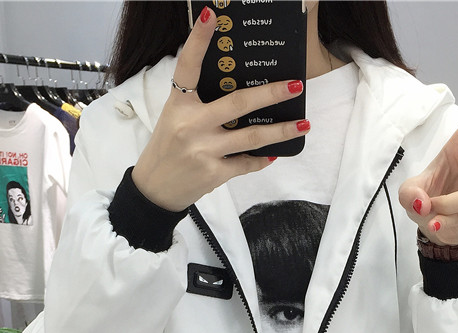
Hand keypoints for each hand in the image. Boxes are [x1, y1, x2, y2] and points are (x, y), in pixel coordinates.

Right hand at [132, 6, 308, 211]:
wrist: (155, 189)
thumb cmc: (167, 149)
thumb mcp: (175, 118)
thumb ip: (200, 103)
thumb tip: (240, 93)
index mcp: (179, 105)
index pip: (188, 67)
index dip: (198, 40)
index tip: (212, 16)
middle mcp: (191, 125)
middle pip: (238, 104)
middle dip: (270, 94)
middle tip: (295, 85)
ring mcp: (204, 151)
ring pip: (251, 137)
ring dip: (281, 130)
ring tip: (303, 124)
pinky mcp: (215, 173)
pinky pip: (246, 163)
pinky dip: (262, 158)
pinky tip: (275, 152)